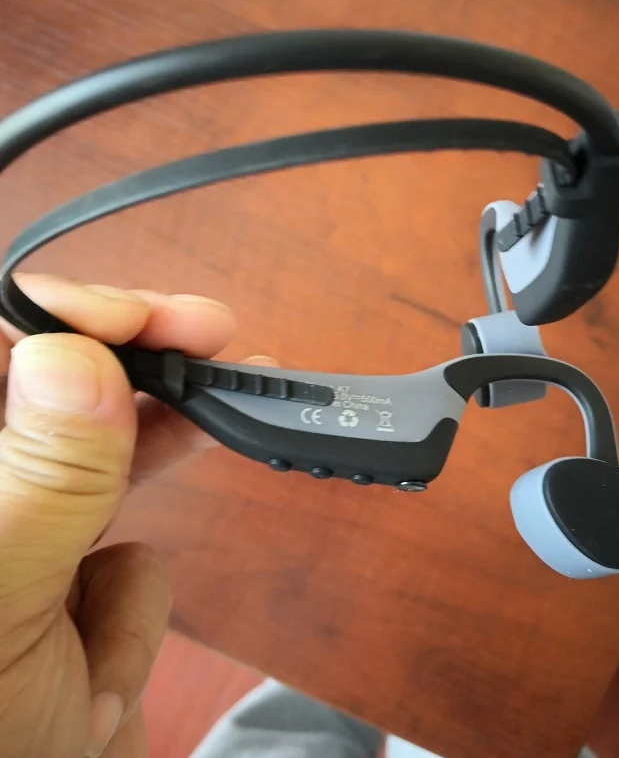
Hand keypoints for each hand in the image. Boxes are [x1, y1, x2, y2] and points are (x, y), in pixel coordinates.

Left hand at [0, 274, 270, 757]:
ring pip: (102, 460)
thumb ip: (41, 482)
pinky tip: (103, 668)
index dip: (60, 319)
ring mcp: (26, 539)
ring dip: (156, 465)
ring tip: (225, 401)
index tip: (138, 318)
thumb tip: (74, 357)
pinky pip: (130, 557)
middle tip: (208, 333)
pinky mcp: (70, 583)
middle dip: (136, 361)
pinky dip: (136, 607)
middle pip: (56, 390)